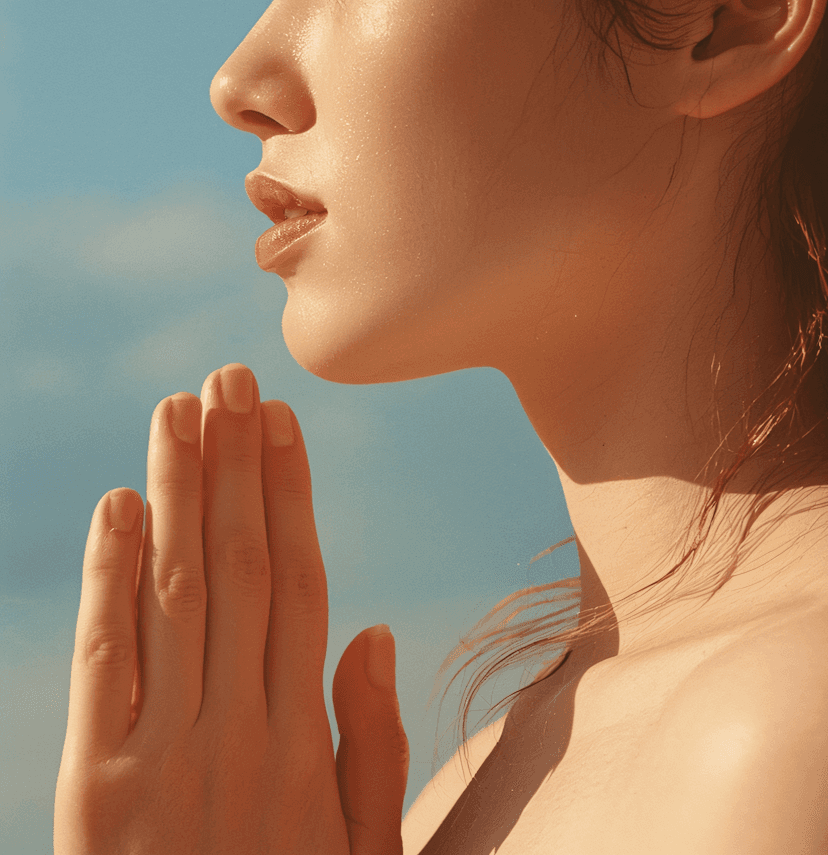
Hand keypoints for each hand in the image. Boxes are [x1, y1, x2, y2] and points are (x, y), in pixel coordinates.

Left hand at [54, 363, 408, 853]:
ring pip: (178, 593)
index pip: (301, 584)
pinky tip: (118, 506)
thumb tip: (377, 627)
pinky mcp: (95, 789)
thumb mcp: (364, 853)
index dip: (290, 495)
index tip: (282, 421)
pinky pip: (108, 665)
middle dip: (235, 464)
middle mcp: (239, 728)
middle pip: (240, 567)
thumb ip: (370, 743)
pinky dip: (110, 580)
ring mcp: (167, 754)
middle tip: (230, 375)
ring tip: (179, 407)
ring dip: (177, 492)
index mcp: (302, 741)